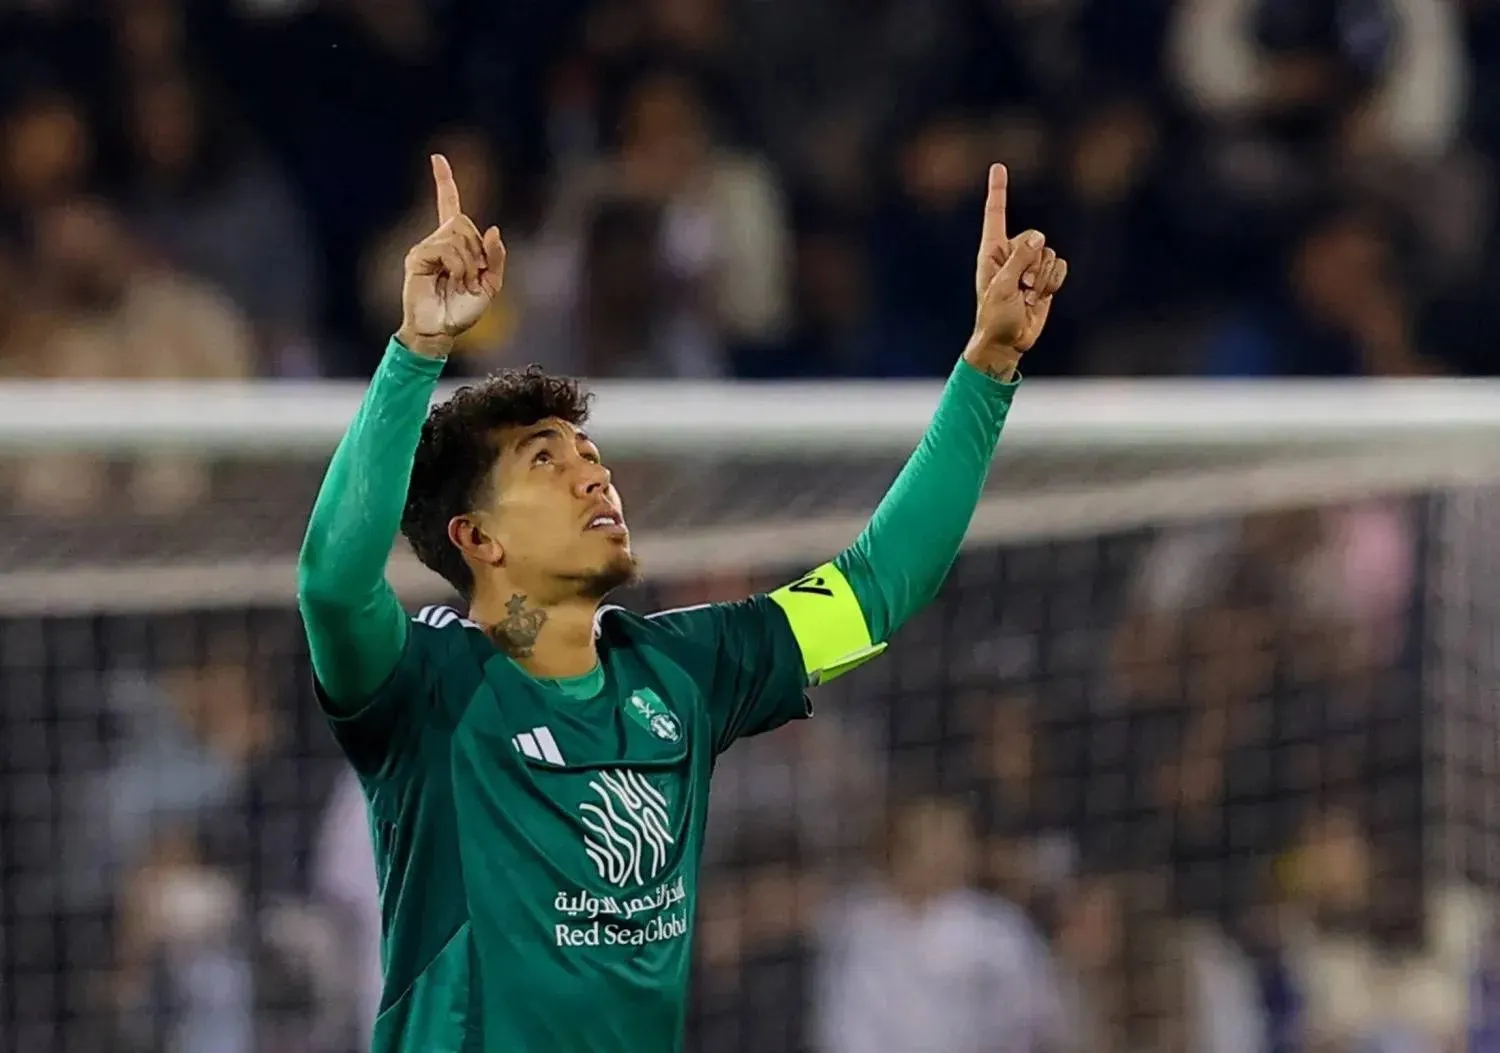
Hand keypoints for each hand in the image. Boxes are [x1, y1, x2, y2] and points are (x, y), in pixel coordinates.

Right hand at [397, 154, 506, 357]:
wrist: (441, 330)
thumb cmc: (464, 310)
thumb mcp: (491, 284)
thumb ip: (496, 258)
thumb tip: (494, 229)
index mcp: (456, 244)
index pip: (449, 206)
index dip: (445, 182)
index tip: (436, 158)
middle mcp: (438, 240)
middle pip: (464, 222)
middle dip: (477, 250)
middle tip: (471, 277)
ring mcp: (426, 247)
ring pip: (458, 235)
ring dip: (468, 262)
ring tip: (460, 283)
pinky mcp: (417, 256)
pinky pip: (446, 248)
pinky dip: (457, 265)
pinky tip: (451, 280)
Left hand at [966, 164, 1067, 377]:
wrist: (1009, 341)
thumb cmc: (995, 316)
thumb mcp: (1002, 286)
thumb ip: (1019, 259)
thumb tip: (1039, 237)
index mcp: (992, 250)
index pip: (995, 214)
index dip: (998, 190)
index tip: (998, 166)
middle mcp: (1011, 253)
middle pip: (1035, 238)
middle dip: (1031, 264)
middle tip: (1019, 289)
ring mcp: (1029, 265)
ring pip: (1049, 254)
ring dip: (1042, 278)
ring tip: (1027, 296)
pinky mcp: (1045, 277)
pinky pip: (1060, 266)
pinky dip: (1054, 281)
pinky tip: (1041, 297)